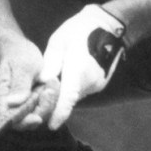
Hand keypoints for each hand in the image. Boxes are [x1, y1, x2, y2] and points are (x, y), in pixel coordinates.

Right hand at [0, 39, 59, 129]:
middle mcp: (11, 104)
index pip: (9, 119)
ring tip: (51, 82)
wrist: (18, 49)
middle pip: (27, 120)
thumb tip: (13, 103)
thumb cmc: (18, 55)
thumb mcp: (22, 66)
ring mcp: (23, 104)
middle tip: (50, 88)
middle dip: (42, 108)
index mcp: (3, 97)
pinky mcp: (33, 103)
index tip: (38, 117)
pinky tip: (52, 84)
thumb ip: (19, 85)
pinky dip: (51, 98)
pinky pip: (44, 108)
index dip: (24, 122)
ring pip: (38, 115)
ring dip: (49, 101)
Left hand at [39, 4, 125, 129]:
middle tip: (40, 92)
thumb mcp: (59, 41)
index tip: (52, 125)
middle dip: (54, 99)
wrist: (109, 26)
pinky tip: (67, 76)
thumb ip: (50, 63)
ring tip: (54, 79)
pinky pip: (81, 91)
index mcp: (78, 69)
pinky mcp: (100, 84)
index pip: (68, 96)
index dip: (60, 112)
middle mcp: (90, 81)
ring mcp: (98, 84)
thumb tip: (42, 82)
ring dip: (63, 93)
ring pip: (74, 96)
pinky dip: (72, 89)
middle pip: (68, 99)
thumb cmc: (80, 29)